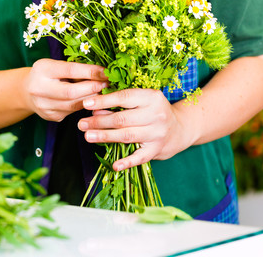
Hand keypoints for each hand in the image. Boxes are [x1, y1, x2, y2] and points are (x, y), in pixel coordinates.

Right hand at [23, 59, 108, 121]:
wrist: (25, 91)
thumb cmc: (46, 74)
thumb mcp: (56, 65)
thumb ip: (74, 69)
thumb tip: (102, 72)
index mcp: (42, 70)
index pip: (70, 70)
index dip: (91, 72)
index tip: (106, 71)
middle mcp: (39, 88)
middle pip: (72, 92)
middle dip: (93, 88)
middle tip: (108, 84)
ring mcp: (44, 105)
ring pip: (74, 105)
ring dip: (92, 98)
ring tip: (102, 92)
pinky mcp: (51, 116)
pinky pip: (73, 112)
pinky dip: (84, 105)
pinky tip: (91, 101)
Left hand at [78, 89, 193, 170]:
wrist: (180, 128)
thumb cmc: (153, 110)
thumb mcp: (141, 100)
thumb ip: (119, 103)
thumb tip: (93, 109)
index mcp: (152, 97)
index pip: (124, 97)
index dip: (103, 101)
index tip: (85, 104)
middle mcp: (157, 115)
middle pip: (123, 119)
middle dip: (99, 122)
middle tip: (81, 124)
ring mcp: (158, 134)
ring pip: (127, 136)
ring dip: (105, 136)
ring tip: (87, 136)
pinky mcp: (157, 150)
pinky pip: (140, 157)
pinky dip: (127, 162)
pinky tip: (114, 165)